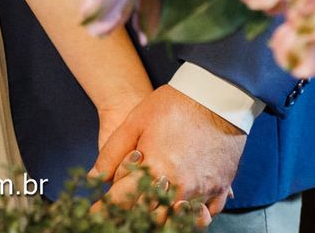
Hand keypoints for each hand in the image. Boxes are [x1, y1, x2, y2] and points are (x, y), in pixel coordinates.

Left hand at [89, 86, 247, 220]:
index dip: (105, 209)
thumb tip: (93, 177)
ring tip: (149, 210)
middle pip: (149, 216)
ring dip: (159, 218)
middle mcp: (178, 186)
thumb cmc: (174, 104)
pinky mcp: (221, 187)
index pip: (122, 201)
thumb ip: (112, 153)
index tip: (95, 215)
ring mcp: (202, 189)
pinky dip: (189, 217)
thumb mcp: (135, 121)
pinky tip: (179, 208)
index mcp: (154, 169)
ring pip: (175, 220)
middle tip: (121, 214)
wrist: (216, 95)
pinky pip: (204, 215)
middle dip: (132, 215)